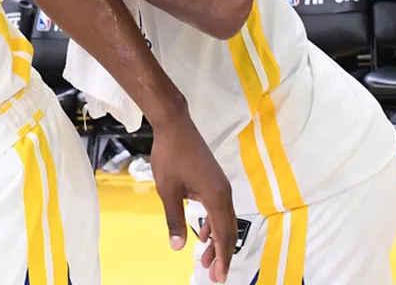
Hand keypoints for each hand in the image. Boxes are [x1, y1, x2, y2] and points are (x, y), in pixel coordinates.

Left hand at [150, 114, 234, 283]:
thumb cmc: (170, 155)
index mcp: (216, 198)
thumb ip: (174, 219)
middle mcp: (224, 193)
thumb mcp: (168, 191)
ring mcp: (221, 186)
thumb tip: (177, 246)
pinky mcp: (215, 181)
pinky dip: (214, 224)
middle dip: (222, 254)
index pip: (223, 235)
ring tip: (205, 259)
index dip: (222, 258)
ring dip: (217, 240)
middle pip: (228, 231)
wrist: (175, 126)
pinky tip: (204, 233)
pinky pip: (219, 209)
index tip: (219, 276)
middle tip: (215, 275)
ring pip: (224, 221)